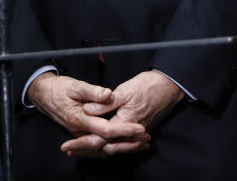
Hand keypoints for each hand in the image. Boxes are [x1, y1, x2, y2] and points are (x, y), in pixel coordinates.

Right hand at [27, 73, 146, 158]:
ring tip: (142, 145)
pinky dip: (113, 147)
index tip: (140, 128)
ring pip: (103, 148)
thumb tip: (107, 95)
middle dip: (128, 143)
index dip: (124, 130)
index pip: (106, 130)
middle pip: (107, 144)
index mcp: (79, 120)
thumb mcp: (75, 85)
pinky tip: (125, 146)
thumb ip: (92, 92)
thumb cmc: (59, 89)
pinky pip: (98, 147)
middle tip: (146, 140)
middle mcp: (80, 131)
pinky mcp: (81, 134)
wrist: (43, 95)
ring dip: (123, 148)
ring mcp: (80, 135)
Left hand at [64, 71, 182, 156]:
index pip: (99, 139)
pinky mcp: (139, 131)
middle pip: (105, 149)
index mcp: (125, 122)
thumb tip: (87, 110)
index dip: (81, 144)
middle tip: (70, 151)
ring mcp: (136, 134)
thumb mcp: (123, 91)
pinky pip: (123, 145)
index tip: (67, 146)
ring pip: (114, 149)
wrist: (169, 86)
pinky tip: (103, 146)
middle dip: (86, 151)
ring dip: (97, 151)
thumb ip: (105, 103)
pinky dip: (111, 147)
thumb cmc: (148, 86)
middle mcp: (131, 133)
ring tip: (82, 150)